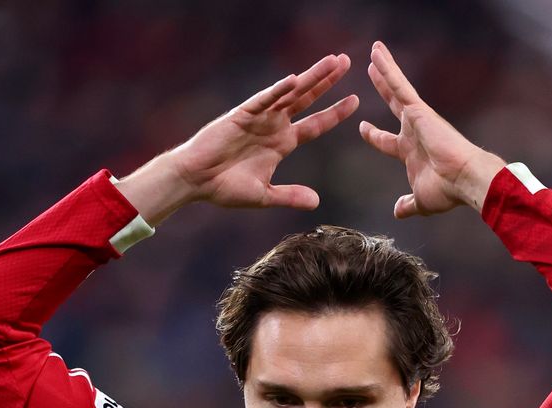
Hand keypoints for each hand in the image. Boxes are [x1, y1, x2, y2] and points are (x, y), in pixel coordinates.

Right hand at [116, 54, 357, 223]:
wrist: (196, 181)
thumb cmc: (225, 188)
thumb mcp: (264, 195)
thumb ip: (290, 196)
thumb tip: (316, 202)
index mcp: (281, 143)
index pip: (314, 124)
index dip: (335, 113)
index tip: (355, 100)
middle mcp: (273, 125)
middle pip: (306, 98)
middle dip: (327, 81)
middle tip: (347, 61)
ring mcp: (259, 117)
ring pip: (290, 93)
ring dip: (310, 77)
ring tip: (332, 61)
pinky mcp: (241, 115)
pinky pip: (263, 100)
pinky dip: (277, 90)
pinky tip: (294, 80)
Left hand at [359, 41, 504, 217]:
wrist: (464, 179)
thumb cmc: (446, 191)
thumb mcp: (420, 201)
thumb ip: (407, 204)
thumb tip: (398, 211)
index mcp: (411, 151)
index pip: (387, 140)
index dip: (374, 134)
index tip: (363, 127)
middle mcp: (413, 130)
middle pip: (392, 104)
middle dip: (382, 88)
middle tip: (371, 71)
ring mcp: (416, 118)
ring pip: (395, 87)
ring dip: (384, 68)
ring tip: (373, 50)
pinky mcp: (419, 110)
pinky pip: (399, 84)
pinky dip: (387, 69)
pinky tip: (376, 54)